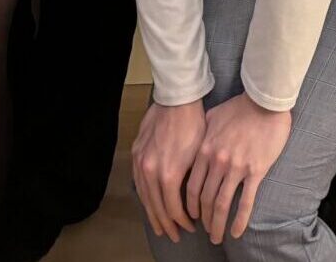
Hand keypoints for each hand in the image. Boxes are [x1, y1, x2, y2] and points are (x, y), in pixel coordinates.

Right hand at [130, 98, 205, 242]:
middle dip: (167, 224)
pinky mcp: (136, 153)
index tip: (190, 228)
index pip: (173, 209)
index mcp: (168, 174)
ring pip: (145, 197)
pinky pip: (138, 182)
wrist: (177, 100)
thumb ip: (192, 183)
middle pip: (157, 207)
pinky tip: (149, 202)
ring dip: (153, 214)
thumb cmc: (194, 126)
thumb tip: (195, 203)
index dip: (182, 222)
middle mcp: (151, 171)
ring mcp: (141, 162)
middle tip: (174, 236)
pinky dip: (144, 196)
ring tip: (160, 226)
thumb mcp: (199, 158)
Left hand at [188, 94, 292, 240]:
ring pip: (222, 204)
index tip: (191, 216)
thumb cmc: (239, 108)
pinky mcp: (255, 170)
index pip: (191, 186)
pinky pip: (246, 201)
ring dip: (217, 224)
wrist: (265, 103)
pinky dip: (240, 220)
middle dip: (202, 220)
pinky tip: (236, 232)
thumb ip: (201, 135)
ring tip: (217, 237)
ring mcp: (236, 167)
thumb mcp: (211, 118)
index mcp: (204, 150)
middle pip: (205, 199)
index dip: (190, 205)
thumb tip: (193, 146)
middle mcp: (217, 161)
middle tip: (204, 232)